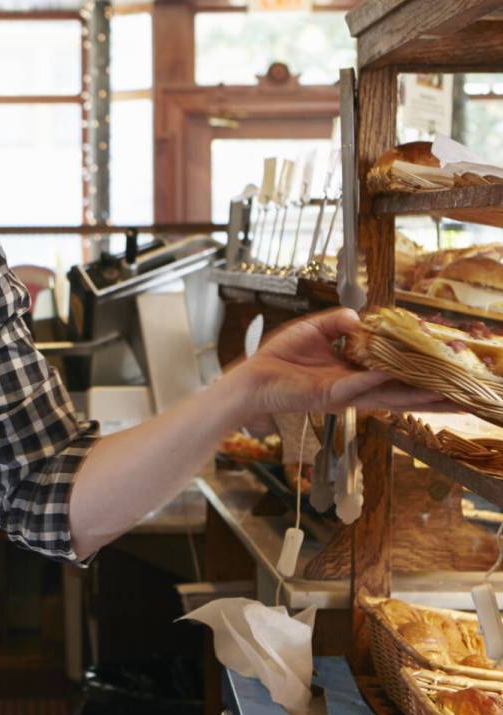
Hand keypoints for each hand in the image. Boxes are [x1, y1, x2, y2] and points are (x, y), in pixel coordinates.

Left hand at [234, 308, 454, 417]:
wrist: (251, 378)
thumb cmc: (279, 358)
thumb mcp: (313, 330)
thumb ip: (338, 323)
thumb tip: (359, 316)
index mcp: (354, 373)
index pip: (394, 374)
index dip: (419, 370)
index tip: (446, 363)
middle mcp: (354, 388)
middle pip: (400, 393)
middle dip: (431, 394)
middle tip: (462, 394)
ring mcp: (342, 395)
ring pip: (386, 398)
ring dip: (415, 396)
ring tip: (445, 396)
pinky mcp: (325, 396)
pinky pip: (355, 387)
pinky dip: (374, 382)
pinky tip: (393, 377)